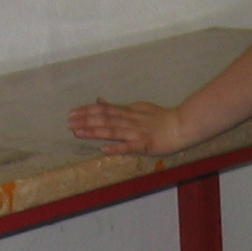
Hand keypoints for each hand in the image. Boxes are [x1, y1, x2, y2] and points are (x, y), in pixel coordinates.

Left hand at [67, 99, 190, 157]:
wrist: (183, 125)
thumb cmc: (162, 118)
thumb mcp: (139, 107)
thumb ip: (119, 107)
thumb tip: (100, 100)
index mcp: (128, 112)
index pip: (104, 109)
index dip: (87, 110)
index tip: (72, 112)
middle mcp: (129, 121)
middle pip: (104, 119)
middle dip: (85, 120)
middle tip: (68, 122)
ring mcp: (136, 133)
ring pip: (112, 131)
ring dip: (94, 132)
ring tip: (78, 133)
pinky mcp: (145, 145)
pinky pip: (129, 147)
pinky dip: (116, 148)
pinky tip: (103, 150)